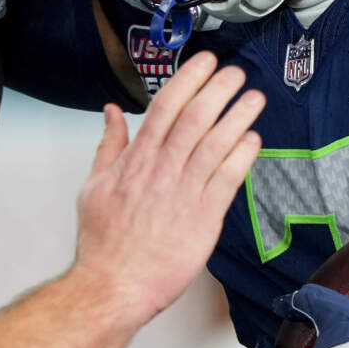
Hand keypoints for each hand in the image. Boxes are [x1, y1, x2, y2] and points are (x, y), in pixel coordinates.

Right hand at [73, 51, 262, 324]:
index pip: (166, 107)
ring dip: (238, 117)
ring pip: (216, 144)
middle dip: (219, 89)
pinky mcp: (205, 217)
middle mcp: (162, 170)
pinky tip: (253, 139)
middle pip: (196, 118)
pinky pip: (228, 179)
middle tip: (236, 72)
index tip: (205, 63)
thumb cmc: (103, 241)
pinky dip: (242, 156)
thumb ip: (109, 146)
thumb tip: (112, 113)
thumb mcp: (93, 186)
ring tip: (255, 97)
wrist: (114, 285)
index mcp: (136, 159)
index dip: (189, 80)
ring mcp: (185, 193)